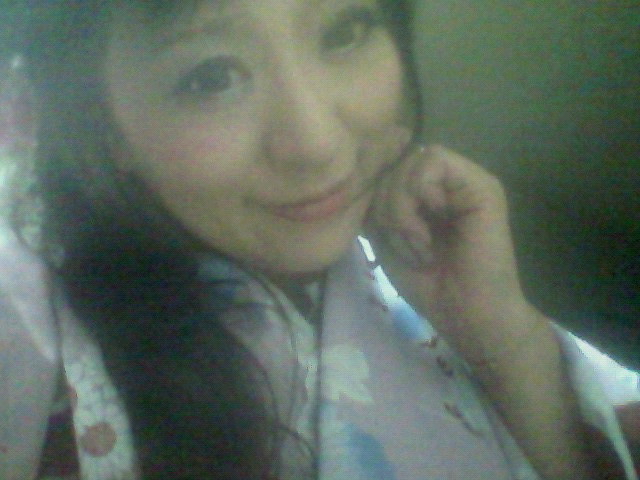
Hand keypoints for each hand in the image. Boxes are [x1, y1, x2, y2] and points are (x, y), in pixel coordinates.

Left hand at [366, 135, 544, 365]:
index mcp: (430, 194)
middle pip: (399, 165)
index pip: (391, 170)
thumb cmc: (429, 285)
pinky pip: (433, 162)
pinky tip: (428, 234)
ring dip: (402, 209)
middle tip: (408, 249)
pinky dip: (416, 199)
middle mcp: (450, 183)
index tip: (390, 242)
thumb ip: (379, 206)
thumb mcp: (388, 240)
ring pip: (413, 161)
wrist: (467, 316)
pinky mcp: (483, 187)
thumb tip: (368, 180)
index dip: (379, 203)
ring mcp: (469, 181)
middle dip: (389, 210)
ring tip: (420, 247)